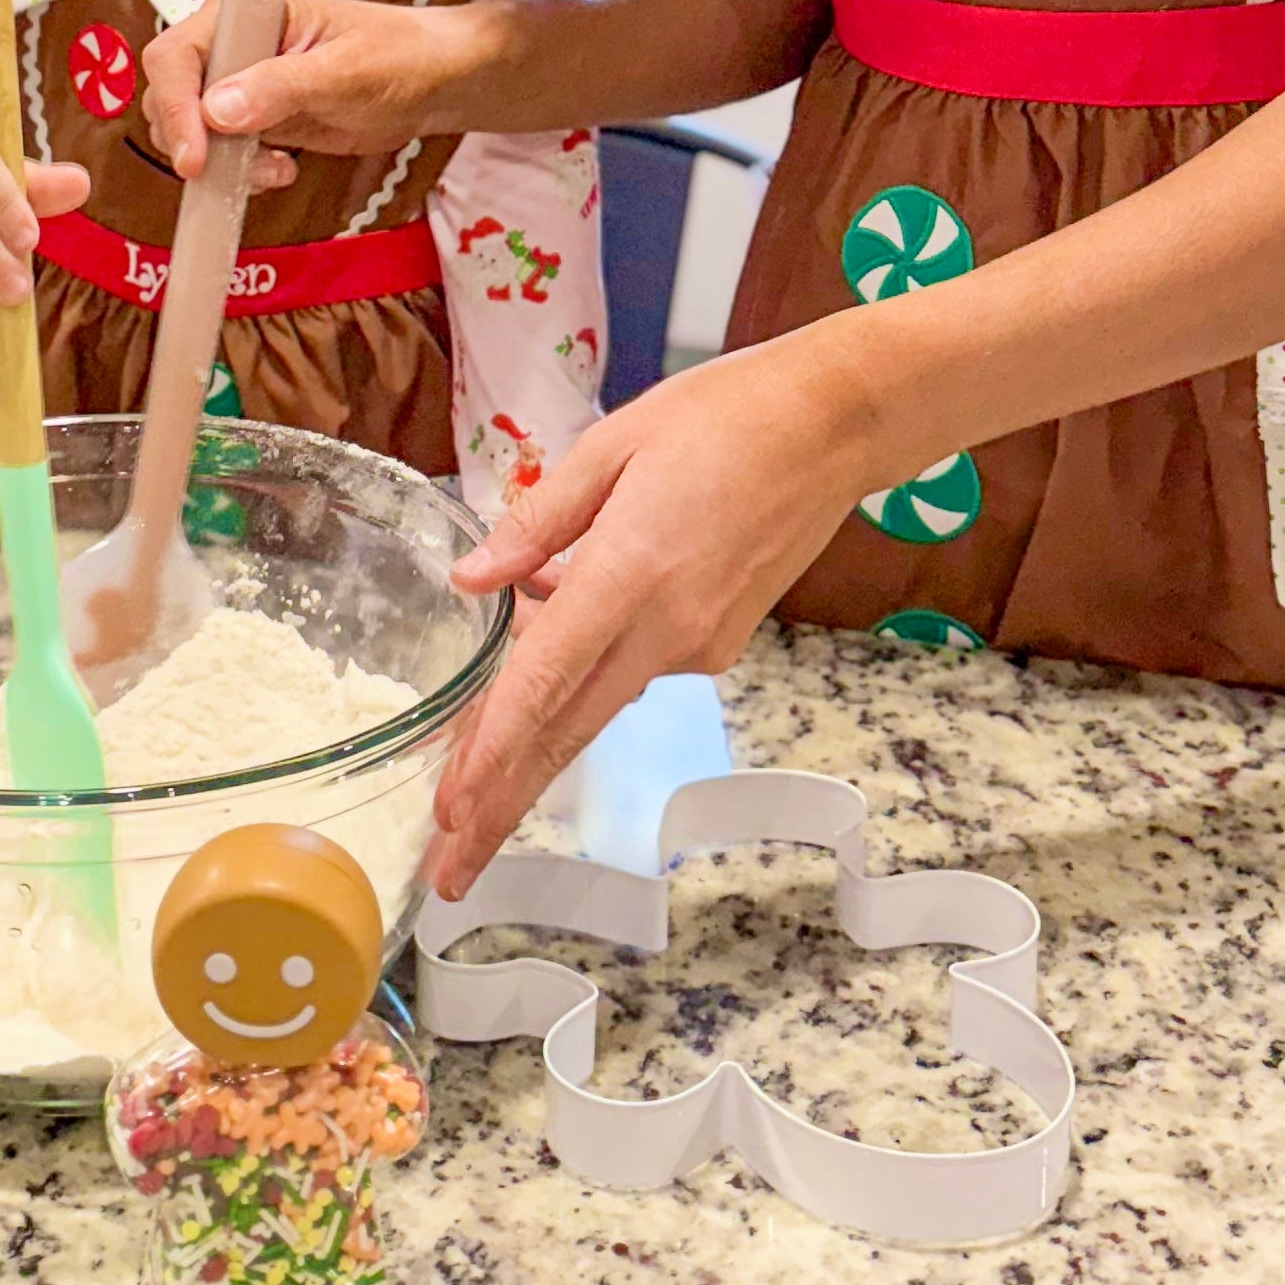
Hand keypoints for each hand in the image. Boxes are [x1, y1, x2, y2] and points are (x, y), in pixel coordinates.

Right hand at [141, 0, 483, 179]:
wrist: (432, 83)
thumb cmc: (398, 55)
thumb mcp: (345, 71)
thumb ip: (282, 86)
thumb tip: (217, 111)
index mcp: (247, 13)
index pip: (177, 53)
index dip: (174, 103)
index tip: (195, 155)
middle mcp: (233, 45)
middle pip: (170, 94)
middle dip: (191, 140)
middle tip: (235, 172)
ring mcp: (241, 83)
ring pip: (190, 129)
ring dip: (219, 163)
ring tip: (276, 170)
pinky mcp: (255, 118)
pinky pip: (221, 152)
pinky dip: (238, 172)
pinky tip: (282, 170)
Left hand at [426, 329, 878, 897]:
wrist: (835, 427)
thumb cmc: (722, 416)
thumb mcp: (613, 443)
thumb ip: (539, 521)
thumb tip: (472, 581)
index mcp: (630, 572)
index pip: (546, 681)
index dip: (492, 752)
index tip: (451, 812)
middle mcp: (666, 629)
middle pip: (568, 732)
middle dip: (504, 805)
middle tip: (449, 868)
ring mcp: (700, 646)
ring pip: (598, 704)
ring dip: (535, 746)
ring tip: (471, 782)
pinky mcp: (721, 643)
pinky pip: (635, 668)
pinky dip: (587, 672)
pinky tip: (554, 639)